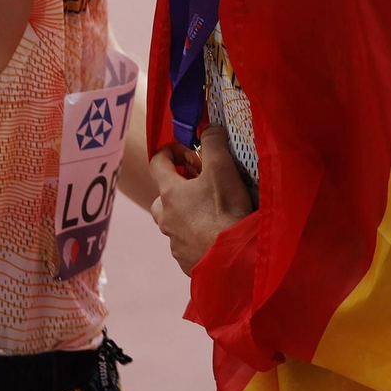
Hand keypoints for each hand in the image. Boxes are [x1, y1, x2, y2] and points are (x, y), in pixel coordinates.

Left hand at [149, 125, 254, 275]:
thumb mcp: (222, 169)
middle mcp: (165, 217)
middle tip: (202, 186)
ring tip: (212, 212)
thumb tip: (209, 128)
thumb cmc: (225, 212)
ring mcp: (174, 242)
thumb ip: (213, 142)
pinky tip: (217, 235)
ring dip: (188, 213)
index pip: (156, 162)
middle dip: (179, 187)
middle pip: (163, 195)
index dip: (170, 151)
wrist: (234, 261)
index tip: (187, 151)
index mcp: (169, 193)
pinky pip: (186, 242)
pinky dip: (196, 235)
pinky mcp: (185, 261)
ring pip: (174, 221)